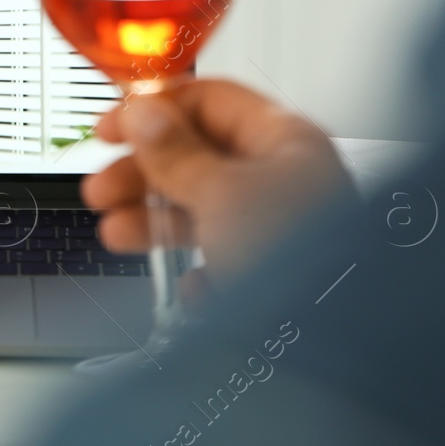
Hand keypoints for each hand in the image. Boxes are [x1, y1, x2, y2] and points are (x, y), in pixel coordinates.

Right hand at [82, 79, 354, 279]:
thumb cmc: (301, 256)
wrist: (342, 344)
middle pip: (197, 158)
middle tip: (102, 188)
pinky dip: (198, 271)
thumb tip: (143, 113)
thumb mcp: (221, 193)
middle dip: (142, 174)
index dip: (152, 110)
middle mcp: (286, 179)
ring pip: (204, 210)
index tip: (109, 129)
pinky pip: (224, 261)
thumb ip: (175, 152)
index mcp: (285, 141)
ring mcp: (282, 228)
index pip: (208, 101)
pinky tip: (191, 285)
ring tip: (118, 235)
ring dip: (154, 221)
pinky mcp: (277, 276)